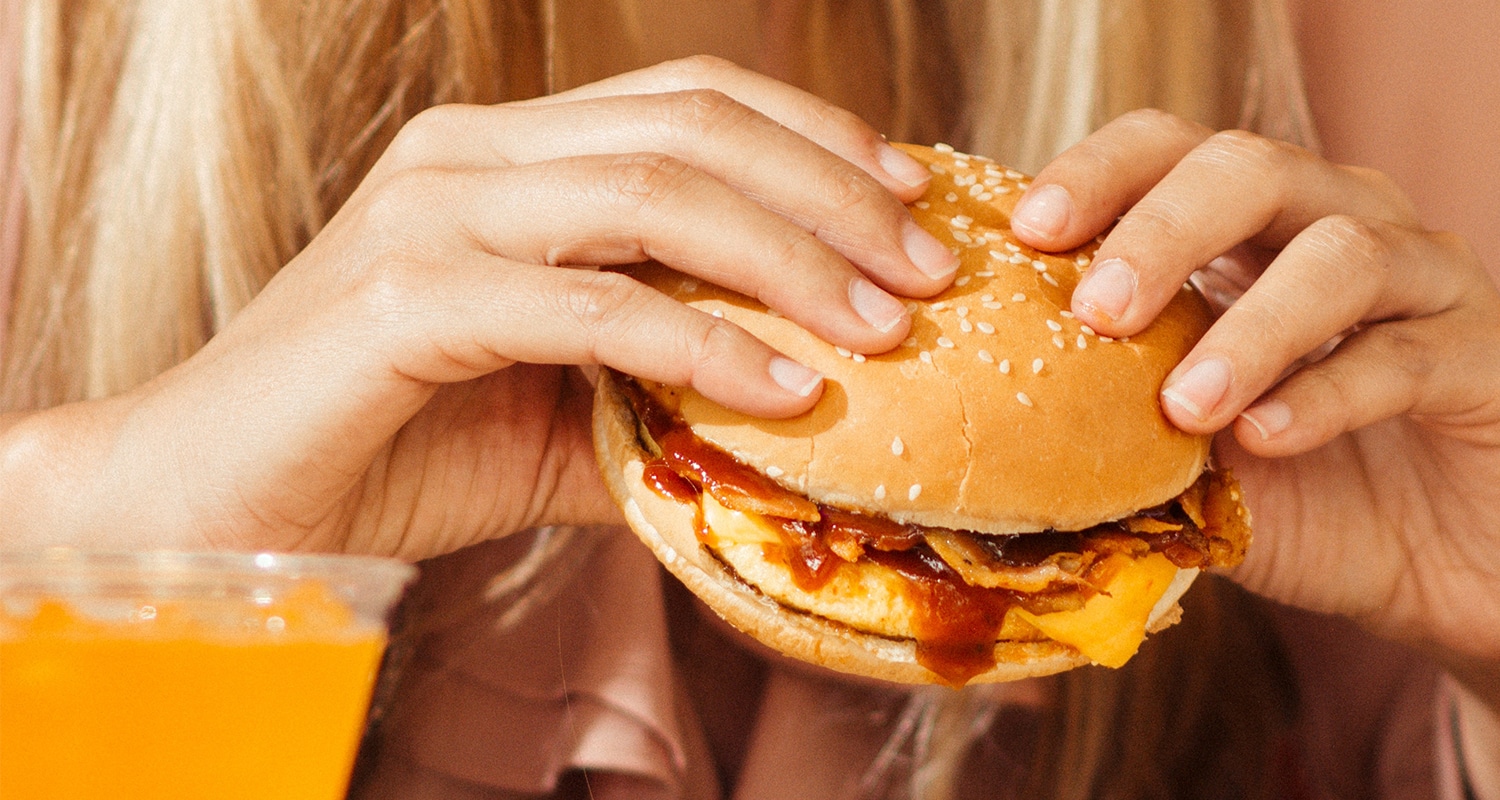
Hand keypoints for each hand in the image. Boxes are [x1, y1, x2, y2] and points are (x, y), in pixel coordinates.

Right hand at [0, 56, 958, 559]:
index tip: (909, 202)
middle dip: (833, 196)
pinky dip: (702, 342)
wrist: (222, 501)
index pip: (688, 105)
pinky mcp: (410, 296)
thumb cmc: (392, 446)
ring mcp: (436, 213)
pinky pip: (591, 303)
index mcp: (508, 154)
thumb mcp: (558, 410)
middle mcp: (472, 156)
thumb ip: (662, 392)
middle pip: (692, 132)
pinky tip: (784, 389)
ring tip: (886, 326)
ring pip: (654, 194)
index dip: (813, 139)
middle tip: (929, 270)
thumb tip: (801, 419)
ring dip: (792, 259)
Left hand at [1009, 109, 1499, 688]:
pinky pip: (1404, 354)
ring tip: (1183, 408)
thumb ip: (1106, 433)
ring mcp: (1420, 283)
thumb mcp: (1187, 459)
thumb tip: (982, 445)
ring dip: (1250, 327)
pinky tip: (1266, 439)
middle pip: (1250, 167)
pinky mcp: (1480, 355)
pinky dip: (1327, 394)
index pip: (1170, 151)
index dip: (1099, 172)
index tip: (1030, 231)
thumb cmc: (1304, 494)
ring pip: (1341, 253)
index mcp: (1251, 232)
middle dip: (1162, 230)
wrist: (1444, 560)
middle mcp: (1336, 228)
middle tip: (1098, 311)